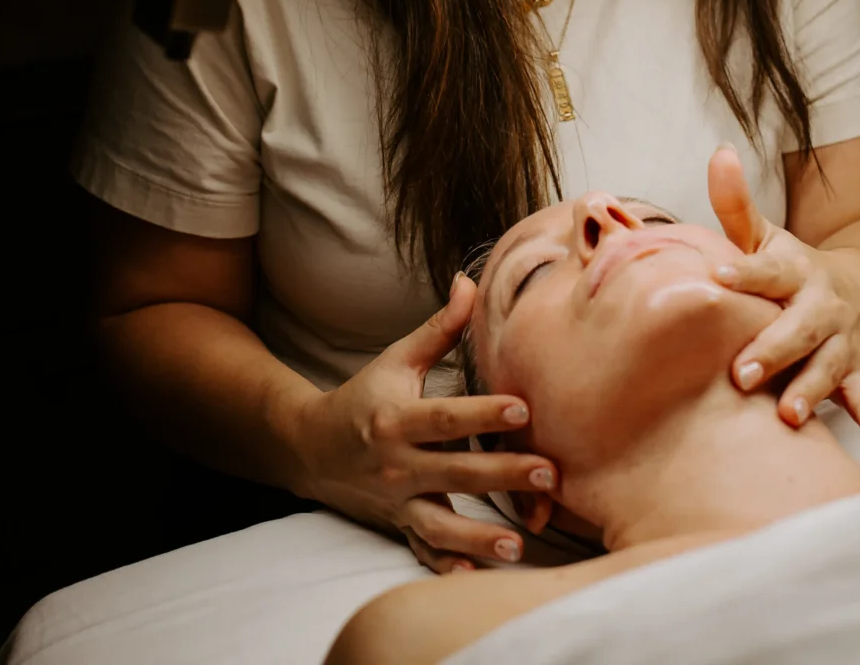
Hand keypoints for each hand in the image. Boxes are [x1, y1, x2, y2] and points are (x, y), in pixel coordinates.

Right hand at [289, 272, 558, 571]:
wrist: (311, 448)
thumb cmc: (366, 397)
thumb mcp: (398, 360)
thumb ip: (439, 329)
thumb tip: (469, 281)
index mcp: (397, 419)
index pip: (446, 417)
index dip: (482, 413)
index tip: (522, 409)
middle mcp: (397, 464)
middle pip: (455, 472)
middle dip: (502, 476)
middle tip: (548, 475)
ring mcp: (398, 500)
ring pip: (440, 525)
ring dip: (478, 536)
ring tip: (518, 545)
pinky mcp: (399, 525)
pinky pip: (423, 550)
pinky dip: (446, 566)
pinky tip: (475, 578)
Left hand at [706, 145, 859, 456]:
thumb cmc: (792, 270)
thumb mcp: (768, 237)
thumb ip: (737, 205)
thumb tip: (719, 154)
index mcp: (795, 271)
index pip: (767, 269)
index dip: (744, 272)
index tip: (717, 277)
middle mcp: (823, 306)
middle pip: (799, 327)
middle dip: (773, 348)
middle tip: (742, 372)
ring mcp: (844, 342)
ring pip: (830, 367)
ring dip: (811, 390)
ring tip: (787, 414)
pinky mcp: (858, 372)